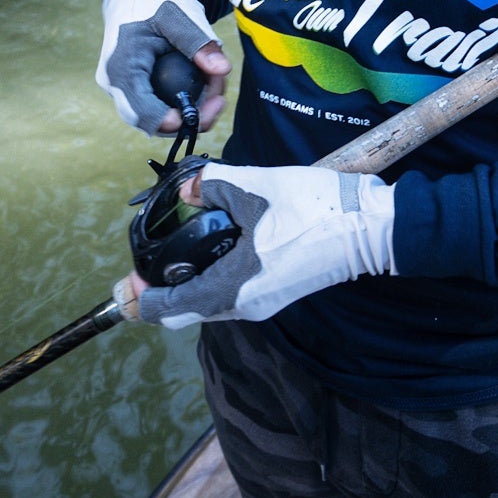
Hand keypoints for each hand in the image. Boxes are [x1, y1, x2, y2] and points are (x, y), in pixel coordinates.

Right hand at [96, 0, 229, 133]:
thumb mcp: (177, 14)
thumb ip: (199, 41)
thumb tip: (223, 70)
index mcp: (121, 66)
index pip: (143, 111)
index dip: (174, 121)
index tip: (206, 113)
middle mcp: (114, 83)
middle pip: (150, 121)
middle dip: (189, 117)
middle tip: (220, 99)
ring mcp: (120, 88)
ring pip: (156, 116)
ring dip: (189, 109)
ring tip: (216, 83)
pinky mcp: (131, 88)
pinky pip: (157, 105)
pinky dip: (182, 100)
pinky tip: (206, 82)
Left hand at [136, 162, 396, 327]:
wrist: (369, 226)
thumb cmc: (313, 210)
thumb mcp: (253, 186)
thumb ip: (211, 184)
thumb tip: (186, 186)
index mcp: (230, 288)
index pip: (167, 309)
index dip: (140, 297)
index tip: (127, 278)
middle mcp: (242, 306)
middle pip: (185, 313)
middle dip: (157, 297)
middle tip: (139, 272)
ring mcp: (262, 303)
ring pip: (208, 306)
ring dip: (184, 289)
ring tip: (168, 258)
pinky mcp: (276, 292)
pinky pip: (229, 296)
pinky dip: (208, 282)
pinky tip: (208, 252)